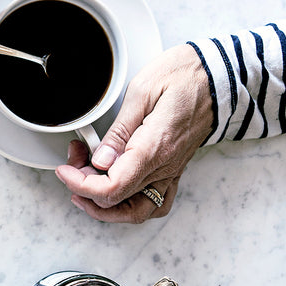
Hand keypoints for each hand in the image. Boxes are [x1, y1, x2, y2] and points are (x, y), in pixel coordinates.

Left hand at [55, 44, 213, 222]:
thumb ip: (118, 131)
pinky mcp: (174, 168)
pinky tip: (114, 189)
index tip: (64, 170)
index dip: (80, 184)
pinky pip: (155, 202)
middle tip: (73, 164)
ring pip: (137, 212)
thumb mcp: (142, 90)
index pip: (111, 188)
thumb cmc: (185, 75)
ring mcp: (171, 170)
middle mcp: (165, 166)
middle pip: (118, 203)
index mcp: (154, 147)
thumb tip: (101, 160)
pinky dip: (130, 205)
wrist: (221, 74)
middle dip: (85, 189)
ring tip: (85, 184)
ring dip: (105, 206)